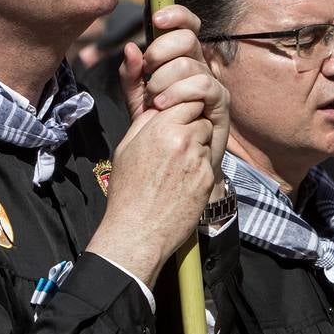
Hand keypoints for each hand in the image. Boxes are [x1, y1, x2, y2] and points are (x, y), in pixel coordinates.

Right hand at [87, 99, 216, 285]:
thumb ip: (145, 123)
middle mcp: (184, 141)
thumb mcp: (125, 149)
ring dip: (197, 146)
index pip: (187, 101)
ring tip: (176, 166)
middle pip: (201, 119)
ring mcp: (199, 161)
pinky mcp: (207, 179)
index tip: (175, 120)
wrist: (138, 231)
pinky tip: (182, 182)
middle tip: (176, 143)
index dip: (182, 109)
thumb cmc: (127, 191)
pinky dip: (199, 168)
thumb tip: (159, 108)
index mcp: (161, 129)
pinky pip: (208, 162)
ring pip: (207, 140)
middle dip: (192, 126)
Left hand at [120, 4, 229, 181]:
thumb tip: (130, 48)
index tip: (156, 20)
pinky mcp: (220, 102)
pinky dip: (179, 93)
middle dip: (160, 52)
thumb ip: (131, 76)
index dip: (176, 15)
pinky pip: (203, 85)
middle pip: (187, 38)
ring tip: (154, 100)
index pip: (186, 25)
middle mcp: (199, 65)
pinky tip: (164, 106)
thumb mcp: (137, 100)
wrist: (173, 160)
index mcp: (181, 58)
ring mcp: (211, 83)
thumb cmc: (157, 127)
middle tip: (147, 73)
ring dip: (165, 80)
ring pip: (189, 64)